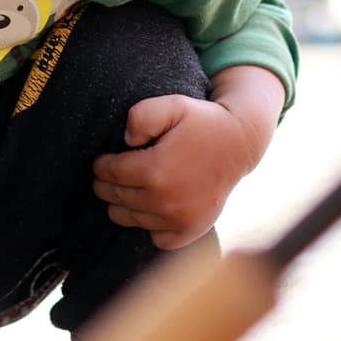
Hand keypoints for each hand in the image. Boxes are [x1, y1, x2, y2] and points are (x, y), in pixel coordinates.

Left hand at [91, 93, 263, 250]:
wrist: (239, 144)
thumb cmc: (202, 122)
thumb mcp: (172, 104)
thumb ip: (141, 116)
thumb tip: (125, 142)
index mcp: (155, 172)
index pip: (108, 173)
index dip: (101, 164)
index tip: (105, 158)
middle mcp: (165, 202)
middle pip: (114, 197)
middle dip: (107, 183)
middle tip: (114, 171)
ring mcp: (178, 221)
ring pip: (127, 218)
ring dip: (123, 203)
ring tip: (133, 185)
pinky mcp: (189, 232)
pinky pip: (153, 236)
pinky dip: (149, 223)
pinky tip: (155, 204)